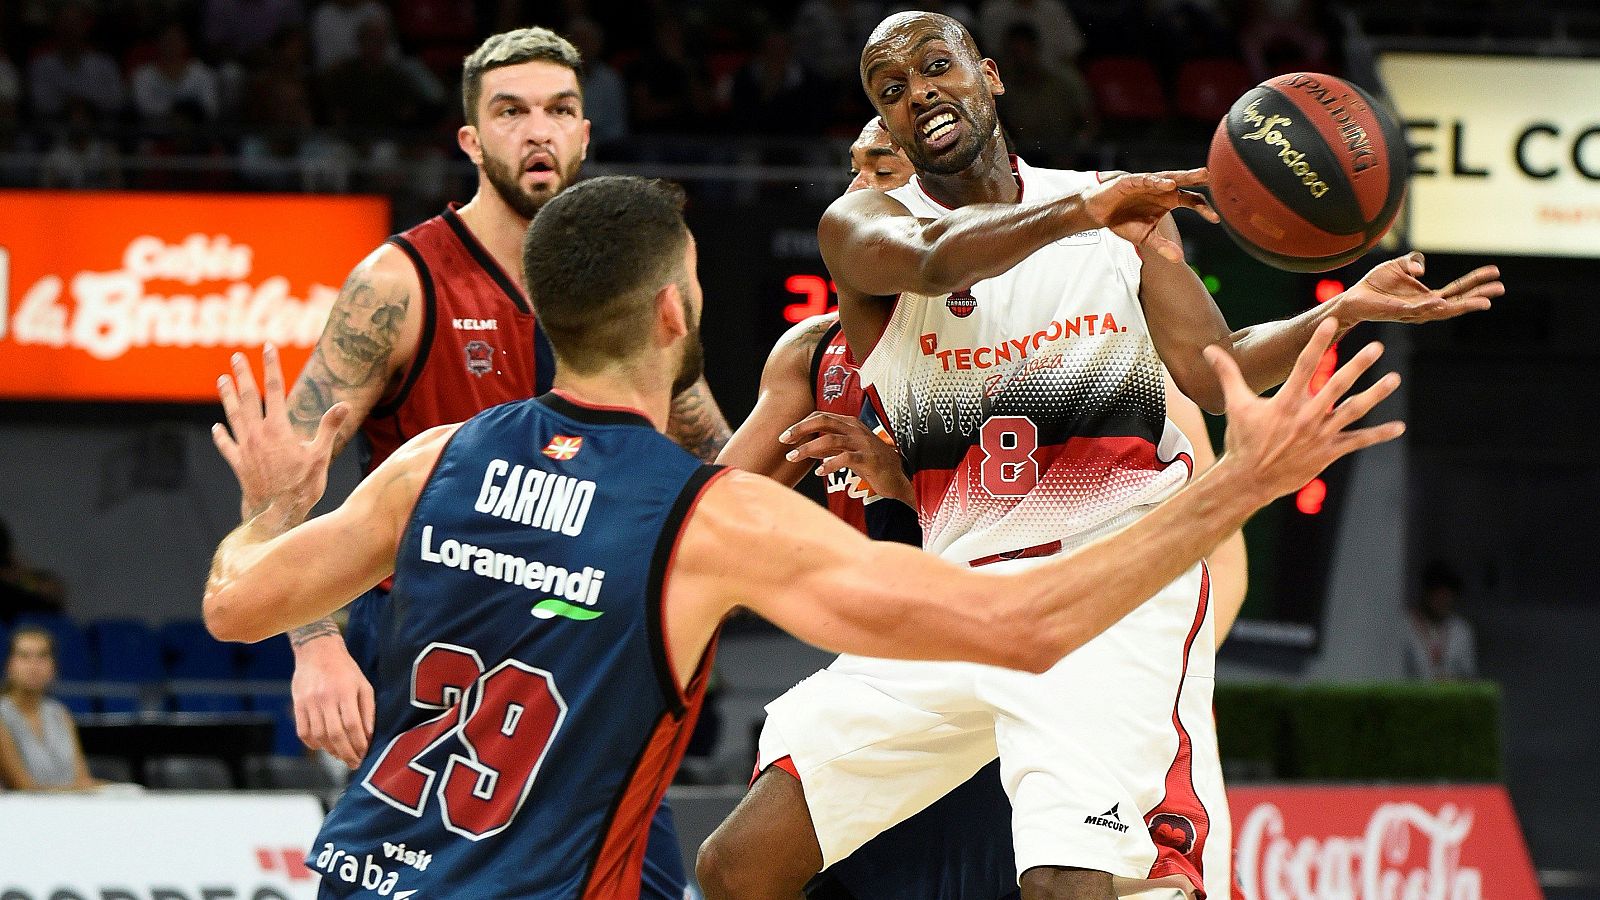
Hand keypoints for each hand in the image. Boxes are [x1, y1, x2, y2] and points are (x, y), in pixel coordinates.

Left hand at [213, 344, 349, 522]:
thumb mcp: (321, 455)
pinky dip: (221, 436)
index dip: (270, 366)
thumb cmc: (303, 486)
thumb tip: (343, 404)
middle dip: (243, 375)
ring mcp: (245, 449)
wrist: (278, 514)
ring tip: (222, 380)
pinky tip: (216, 428)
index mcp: (278, 428)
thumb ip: (329, 428)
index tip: (267, 348)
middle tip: (236, 357)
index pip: (273, 389)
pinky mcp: (239, 464)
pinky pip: (227, 446)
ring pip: (234, 416)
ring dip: (227, 397)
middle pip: (248, 398)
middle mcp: (257, 434)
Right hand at [290, 632, 374, 768]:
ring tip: (341, 755)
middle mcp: (326, 697)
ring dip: (330, 751)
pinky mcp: (298, 705)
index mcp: (345, 691)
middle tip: (353, 763)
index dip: (359, 743)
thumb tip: (369, 736)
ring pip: (319, 736)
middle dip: (346, 753)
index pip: (352, 725)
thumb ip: (367, 711)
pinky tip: (323, 746)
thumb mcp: (363, 685)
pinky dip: (313, 744)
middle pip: (335, 734)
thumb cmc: (345, 669)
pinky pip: (303, 731)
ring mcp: (309, 702)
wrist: (317, 651)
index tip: (364, 754)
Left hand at [781, 411, 914, 505]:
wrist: (899, 477)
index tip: (786, 435)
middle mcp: (855, 429)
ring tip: (794, 457)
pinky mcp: (868, 459)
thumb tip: (808, 449)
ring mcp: (862, 443)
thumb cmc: (873, 464)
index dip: (802, 423)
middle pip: (823, 421)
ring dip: (808, 448)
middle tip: (784, 440)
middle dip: (800, 429)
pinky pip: (845, 458)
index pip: (821, 416)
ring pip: (830, 439)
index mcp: (850, 424)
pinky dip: (829, 464)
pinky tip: (820, 472)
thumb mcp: (848, 452)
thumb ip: (830, 448)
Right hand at [1082, 168, 1218, 261]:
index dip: (1204, 209)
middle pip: (1184, 182)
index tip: (1215, 219)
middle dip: (1198, 178)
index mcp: (1168, 200)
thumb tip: (1179, 260)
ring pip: (1168, 176)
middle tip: (1213, 177)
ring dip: (1183, 176)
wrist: (1099, 213)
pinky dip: (1157, 181)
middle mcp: (1161, 189)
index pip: (1192, 201)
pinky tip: (1169, 184)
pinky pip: (1146, 179)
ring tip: (1200, 174)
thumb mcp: (1146, 237)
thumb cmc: (1124, 221)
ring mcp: (1147, 183)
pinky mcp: (1131, 181)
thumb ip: (1163, 246)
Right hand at [1207, 319, 1403, 503]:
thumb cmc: (1242, 440)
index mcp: (1285, 402)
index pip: (1304, 366)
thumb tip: (1208, 349)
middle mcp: (1306, 416)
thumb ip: (1227, 374)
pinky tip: (1398, 427)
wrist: (1249, 480)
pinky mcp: (1328, 453)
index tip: (1331, 324)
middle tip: (1377, 347)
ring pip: (1353, 410)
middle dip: (1358, 365)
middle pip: (1336, 385)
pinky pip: (1357, 441)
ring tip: (1394, 379)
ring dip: (1375, 394)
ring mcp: (1320, 435)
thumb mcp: (1235, 404)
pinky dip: (1378, 435)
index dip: (1318, 343)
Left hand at [1333, 251, 1501, 326]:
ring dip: (1463, 306)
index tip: (1495, 271)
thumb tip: (1422, 269)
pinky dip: (1429, 307)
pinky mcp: (1397, 312)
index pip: (1458, 289)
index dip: (1476, 280)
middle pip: (1458, 302)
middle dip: (1479, 295)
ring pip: (1443, 311)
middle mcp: (1424, 307)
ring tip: (1484, 301)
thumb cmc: (1376, 283)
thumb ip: (1413, 262)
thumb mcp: (1399, 265)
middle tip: (1500, 288)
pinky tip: (1442, 302)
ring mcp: (1413, 312)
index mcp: (1428, 296)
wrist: (1353, 296)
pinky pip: (1416, 310)